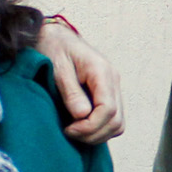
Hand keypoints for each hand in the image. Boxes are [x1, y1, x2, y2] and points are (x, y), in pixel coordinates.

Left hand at [36, 21, 124, 143]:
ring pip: (118, 124)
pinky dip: (99, 129)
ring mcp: (113, 87)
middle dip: (93, 134)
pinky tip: (81, 127)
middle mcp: (113, 80)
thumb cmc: (53, 49)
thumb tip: (82, 115)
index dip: (90, 126)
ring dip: (97, 134)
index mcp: (102, 71)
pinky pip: (112, 119)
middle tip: (70, 133)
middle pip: (116, 121)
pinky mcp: (108, 94)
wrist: (56, 37)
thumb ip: (70, 92)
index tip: (69, 129)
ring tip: (74, 132)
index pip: (108, 109)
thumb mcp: (57, 68)